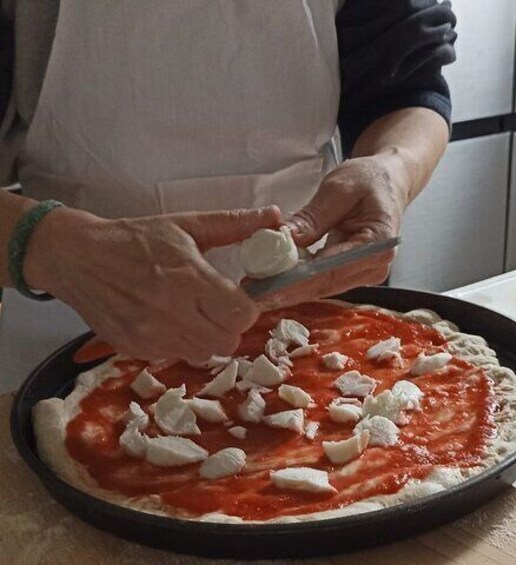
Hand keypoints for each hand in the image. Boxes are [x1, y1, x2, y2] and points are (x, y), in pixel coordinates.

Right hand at [24, 205, 281, 362]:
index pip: (241, 315)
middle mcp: (171, 312)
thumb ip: (234, 225)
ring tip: (193, 314)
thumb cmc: (136, 238)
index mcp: (188, 278)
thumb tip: (276, 215)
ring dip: (206, 338)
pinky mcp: (134, 349)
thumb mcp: (186, 225)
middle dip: (229, 326)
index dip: (245, 308)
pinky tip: (169, 322)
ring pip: (203, 354)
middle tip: (217, 309)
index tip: (237, 298)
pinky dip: (179, 344)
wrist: (76, 256)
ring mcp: (150, 335)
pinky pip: (174, 357)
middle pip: (227, 342)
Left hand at [265, 155, 408, 308]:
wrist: (387, 182)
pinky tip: (272, 281)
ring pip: (321, 287)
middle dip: (287, 289)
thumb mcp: (338, 189)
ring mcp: (365, 273)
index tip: (267, 285)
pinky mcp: (353, 273)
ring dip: (289, 288)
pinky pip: (322, 281)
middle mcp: (375, 266)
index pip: (332, 268)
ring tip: (255, 288)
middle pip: (325, 284)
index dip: (297, 280)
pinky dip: (297, 281)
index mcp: (379, 243)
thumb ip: (313, 217)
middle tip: (251, 292)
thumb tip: (284, 238)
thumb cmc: (368, 179)